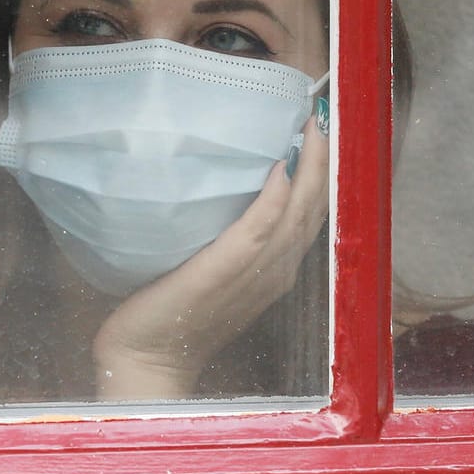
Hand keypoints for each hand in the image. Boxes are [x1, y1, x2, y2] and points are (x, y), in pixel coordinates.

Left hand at [91, 113, 329, 399]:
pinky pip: (256, 234)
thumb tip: (236, 186)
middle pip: (314, 207)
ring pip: (296, 215)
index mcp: (275, 268)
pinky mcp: (221, 274)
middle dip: (326, 159)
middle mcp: (275, 270)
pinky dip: (274, 202)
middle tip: (327, 113)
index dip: (323, 170)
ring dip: (310, 169)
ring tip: (316, 127)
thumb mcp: (213, 267)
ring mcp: (254, 275)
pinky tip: (280, 170)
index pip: (311, 212)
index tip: (325, 126)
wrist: (146, 360)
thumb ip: (230, 234)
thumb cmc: (173, 313)